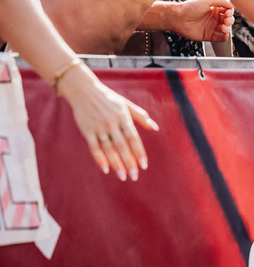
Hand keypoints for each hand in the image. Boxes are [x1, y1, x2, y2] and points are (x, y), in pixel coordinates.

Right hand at [56, 63, 159, 180]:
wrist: (85, 91)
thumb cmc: (109, 99)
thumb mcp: (127, 105)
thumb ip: (141, 116)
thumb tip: (156, 128)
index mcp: (123, 117)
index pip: (133, 138)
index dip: (139, 152)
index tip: (144, 165)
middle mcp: (112, 123)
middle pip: (122, 146)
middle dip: (129, 162)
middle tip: (134, 176)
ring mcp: (99, 127)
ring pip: (108, 148)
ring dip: (116, 163)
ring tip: (123, 176)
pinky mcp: (87, 130)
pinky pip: (94, 147)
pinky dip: (99, 158)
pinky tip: (105, 169)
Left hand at [173, 0, 234, 41]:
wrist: (178, 18)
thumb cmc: (191, 7)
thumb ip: (221, 1)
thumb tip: (232, 5)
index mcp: (214, 8)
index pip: (228, 10)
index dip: (230, 12)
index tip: (227, 12)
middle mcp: (214, 18)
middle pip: (229, 20)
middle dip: (230, 20)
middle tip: (226, 20)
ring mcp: (211, 27)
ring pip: (226, 29)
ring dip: (228, 28)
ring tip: (223, 27)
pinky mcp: (208, 35)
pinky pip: (220, 38)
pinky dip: (224, 37)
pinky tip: (224, 34)